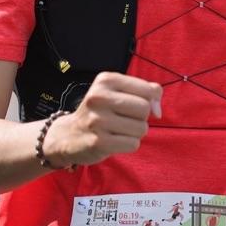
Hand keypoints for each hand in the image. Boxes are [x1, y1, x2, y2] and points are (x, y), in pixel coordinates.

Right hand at [42, 72, 162, 166]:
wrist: (68, 135)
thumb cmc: (100, 113)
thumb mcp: (117, 92)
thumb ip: (145, 92)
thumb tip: (157, 110)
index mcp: (106, 80)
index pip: (148, 89)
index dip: (151, 101)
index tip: (138, 108)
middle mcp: (99, 97)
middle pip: (145, 109)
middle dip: (140, 118)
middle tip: (123, 120)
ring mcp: (98, 120)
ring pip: (141, 128)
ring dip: (135, 133)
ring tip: (117, 131)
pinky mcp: (99, 141)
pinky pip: (133, 144)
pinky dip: (128, 145)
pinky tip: (114, 141)